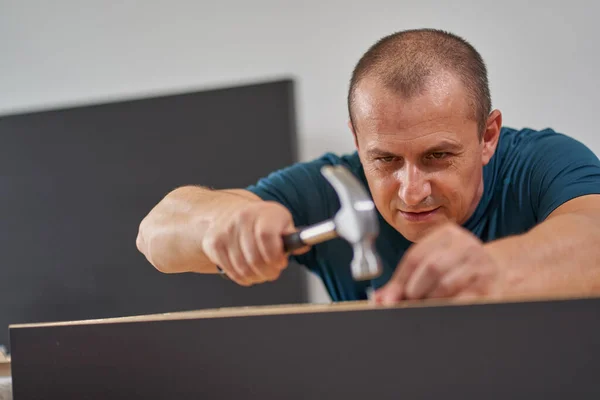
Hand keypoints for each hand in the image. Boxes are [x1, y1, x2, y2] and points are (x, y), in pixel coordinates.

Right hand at [202, 201, 307, 285]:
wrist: (228, 213)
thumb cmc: (261, 222)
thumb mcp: (281, 222)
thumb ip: (292, 236)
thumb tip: (304, 245)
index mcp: (264, 212)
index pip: (266, 236)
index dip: (275, 255)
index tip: (281, 263)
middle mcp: (242, 218)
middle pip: (255, 257)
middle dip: (268, 271)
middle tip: (273, 272)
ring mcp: (225, 231)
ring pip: (243, 268)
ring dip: (257, 277)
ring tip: (262, 272)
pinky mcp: (213, 244)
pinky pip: (232, 271)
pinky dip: (243, 278)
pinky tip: (248, 272)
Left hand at [373, 223, 504, 304]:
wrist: (501, 271)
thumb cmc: (458, 268)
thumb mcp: (432, 263)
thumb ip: (404, 280)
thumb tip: (380, 299)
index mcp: (447, 234)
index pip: (415, 257)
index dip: (399, 281)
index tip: (389, 300)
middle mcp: (466, 245)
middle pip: (431, 268)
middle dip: (415, 291)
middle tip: (410, 304)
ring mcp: (481, 265)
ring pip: (446, 286)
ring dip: (430, 302)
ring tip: (427, 306)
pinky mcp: (491, 287)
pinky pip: (462, 301)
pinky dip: (447, 308)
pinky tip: (443, 312)